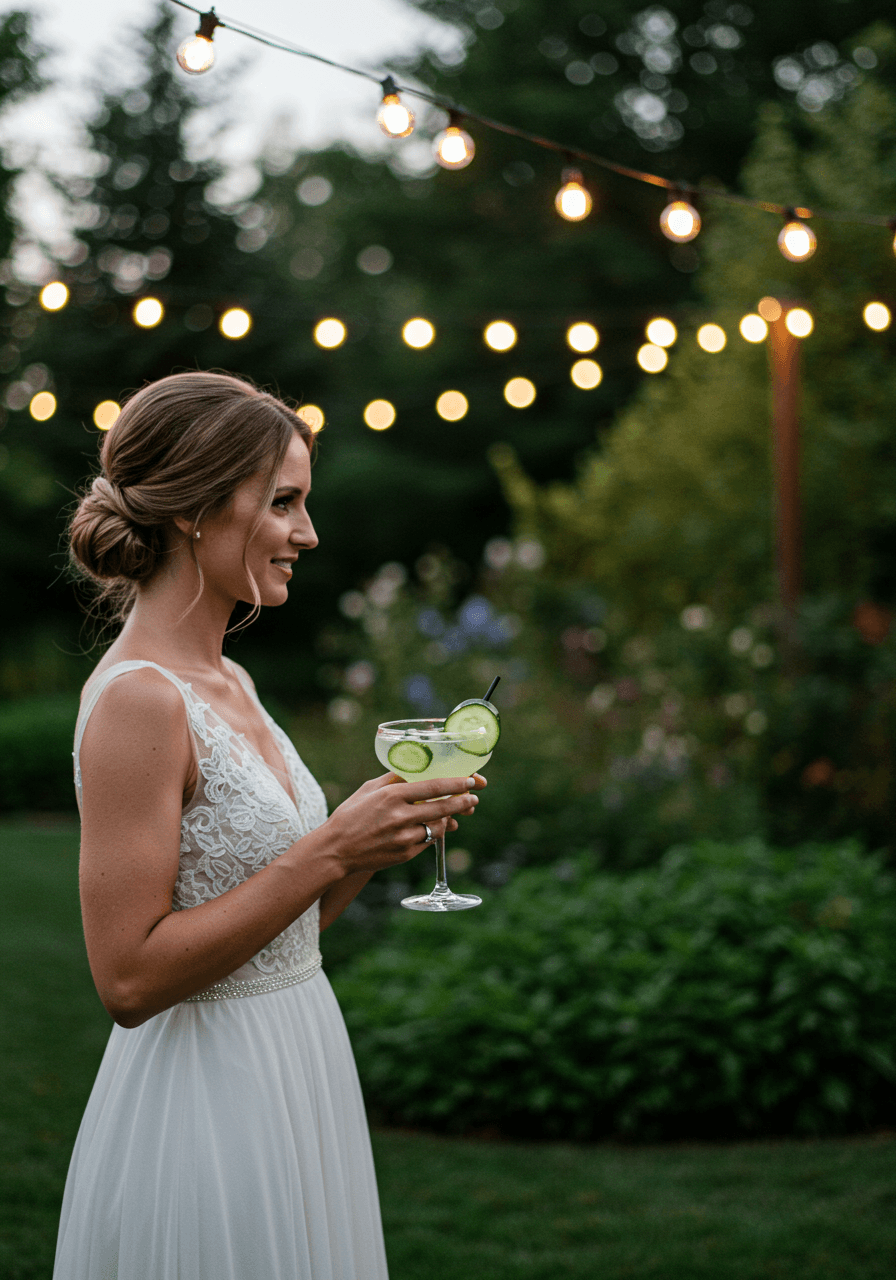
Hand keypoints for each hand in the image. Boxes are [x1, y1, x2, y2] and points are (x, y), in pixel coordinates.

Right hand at [325, 772, 485, 875]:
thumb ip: (394, 778)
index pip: (434, 786)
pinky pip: (428, 842)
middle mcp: (400, 816)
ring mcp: (404, 838)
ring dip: (449, 819)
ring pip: (439, 827)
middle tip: (473, 797)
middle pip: (443, 807)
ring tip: (455, 812)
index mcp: (392, 795)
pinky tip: (436, 827)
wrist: (334, 851)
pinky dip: (434, 833)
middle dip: (463, 801)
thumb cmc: (350, 815)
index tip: (471, 779)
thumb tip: (416, 769)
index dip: (457, 783)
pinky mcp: (404, 854)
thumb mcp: (369, 789)